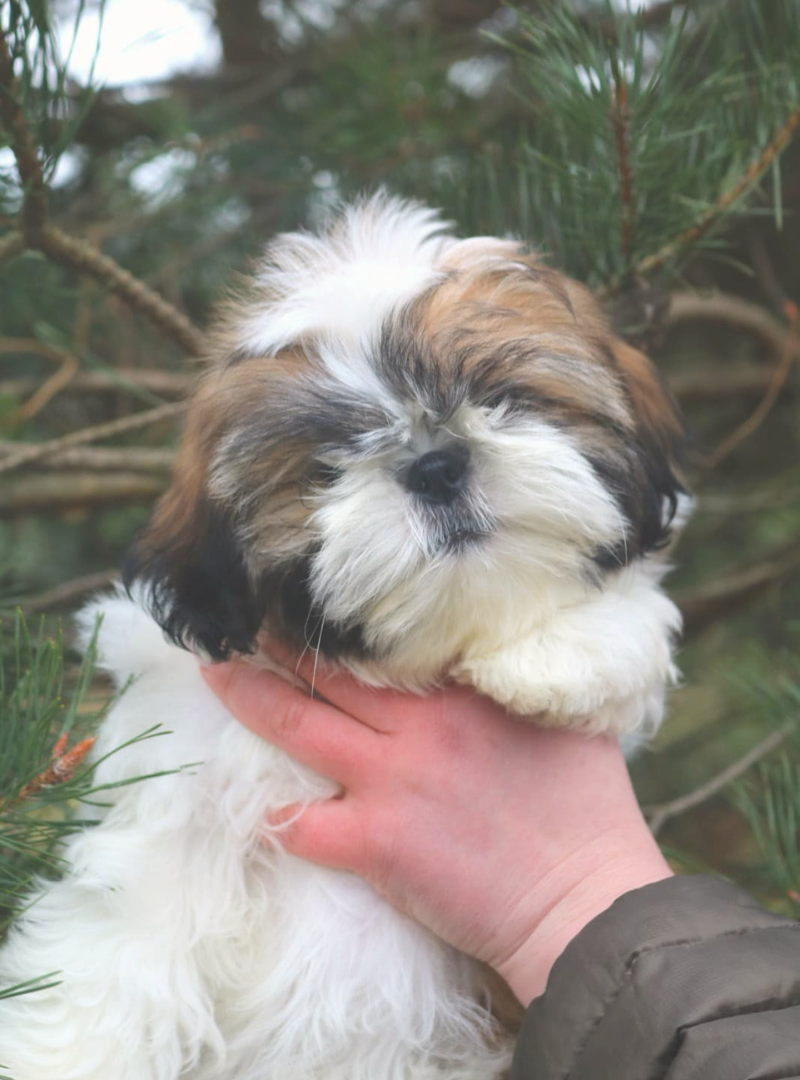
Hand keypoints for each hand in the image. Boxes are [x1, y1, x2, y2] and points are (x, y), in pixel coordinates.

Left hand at [201, 654, 670, 1004]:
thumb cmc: (586, 806)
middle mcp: (416, 724)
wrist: (583, 899)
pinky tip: (256, 806)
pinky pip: (300, 823)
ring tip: (215, 672)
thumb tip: (491, 647)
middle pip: (326, 671)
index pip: (384, 637)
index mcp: (462, 688)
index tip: (306, 595)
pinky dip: (275, 815)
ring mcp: (390, 781)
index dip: (340, 618)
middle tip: (238, 616)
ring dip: (248, 696)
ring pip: (296, 726)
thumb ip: (517, 676)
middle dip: (276, 641)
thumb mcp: (564, 714)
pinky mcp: (374, 843)